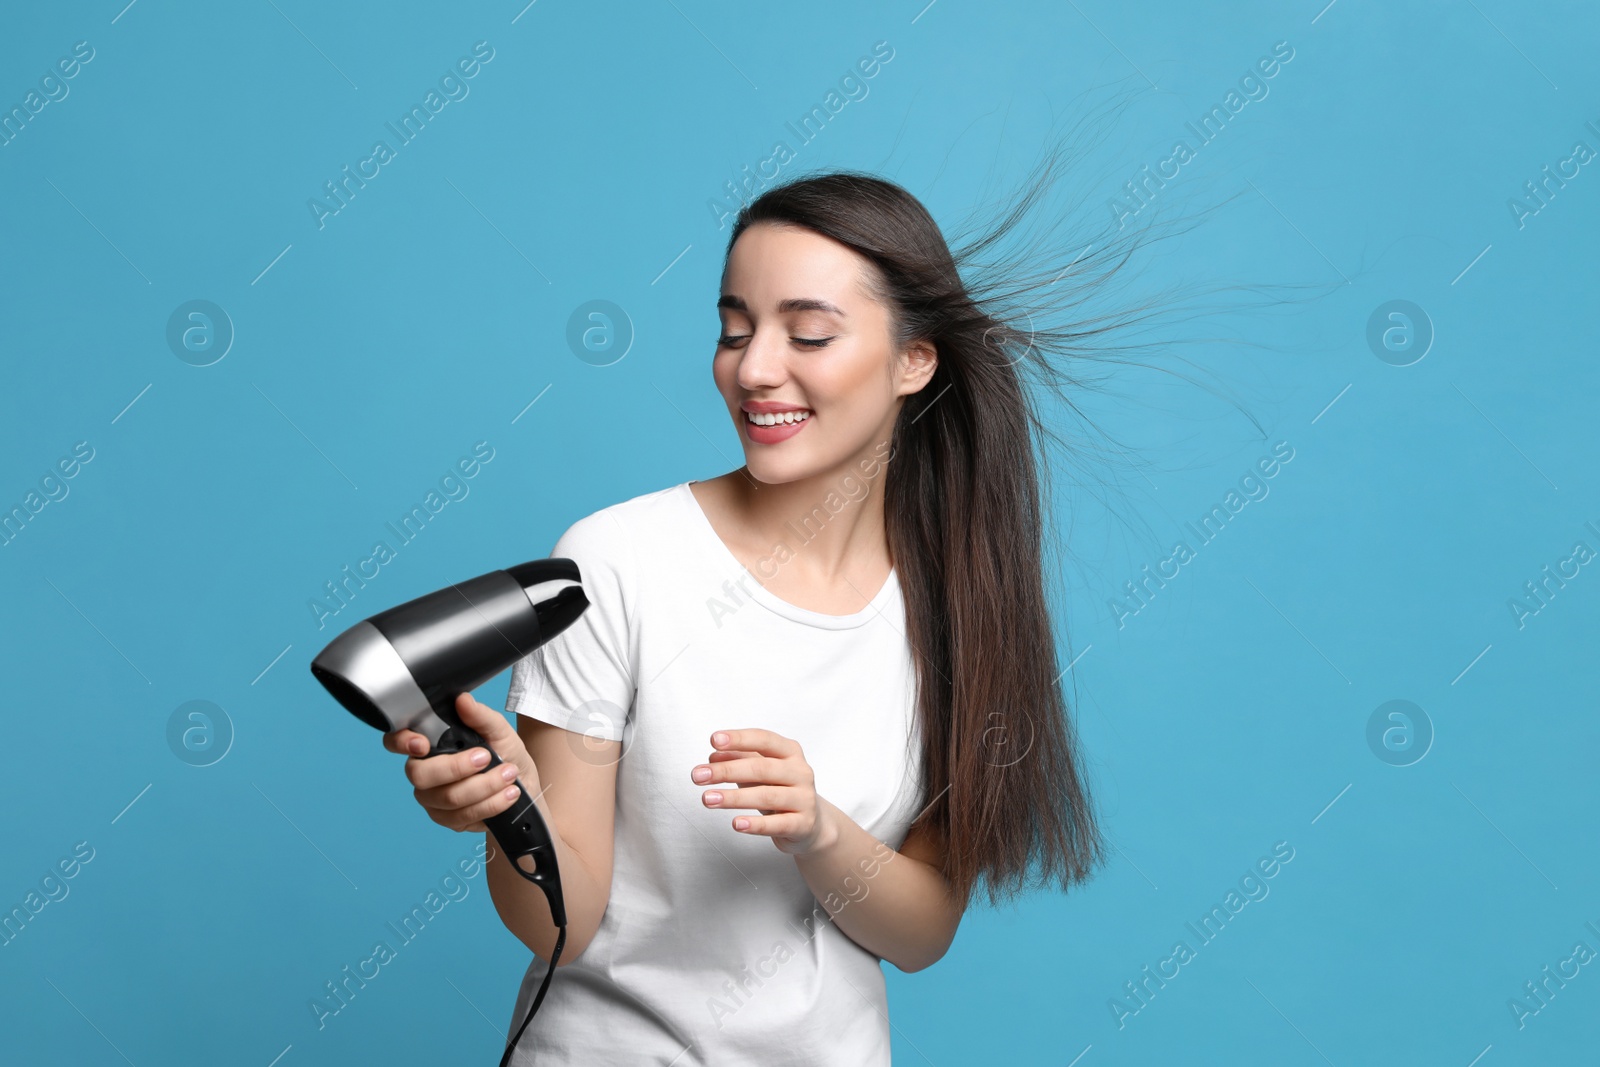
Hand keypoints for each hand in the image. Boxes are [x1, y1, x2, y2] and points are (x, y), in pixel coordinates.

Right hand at [382, 693, 541, 832]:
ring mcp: (434, 800)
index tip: (422, 743)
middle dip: (457, 767)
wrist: (525, 785)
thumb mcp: (499, 730)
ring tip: (509, 773)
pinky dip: (491, 803)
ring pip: (447, 797)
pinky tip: (508, 794)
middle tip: (487, 757)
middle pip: (419, 775)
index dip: (401, 742)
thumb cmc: (506, 753)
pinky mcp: (449, 820)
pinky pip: (464, 816)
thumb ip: (480, 716)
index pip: (397, 741)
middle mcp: (425, 772)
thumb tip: (463, 700)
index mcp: (430, 745)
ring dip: (484, 785)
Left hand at [692, 729, 835, 854]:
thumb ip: (739, 761)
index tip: (714, 740)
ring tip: (708, 799)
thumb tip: (714, 756)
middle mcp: (800, 772)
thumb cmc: (780, 791)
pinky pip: (777, 824)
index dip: (739, 739)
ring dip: (734, 798)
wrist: (811, 823)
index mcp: (790, 752)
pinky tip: (736, 824)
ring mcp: (804, 799)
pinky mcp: (803, 824)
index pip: (764, 739)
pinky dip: (755, 824)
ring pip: (766, 795)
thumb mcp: (760, 772)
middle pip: (761, 768)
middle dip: (727, 771)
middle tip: (698, 776)